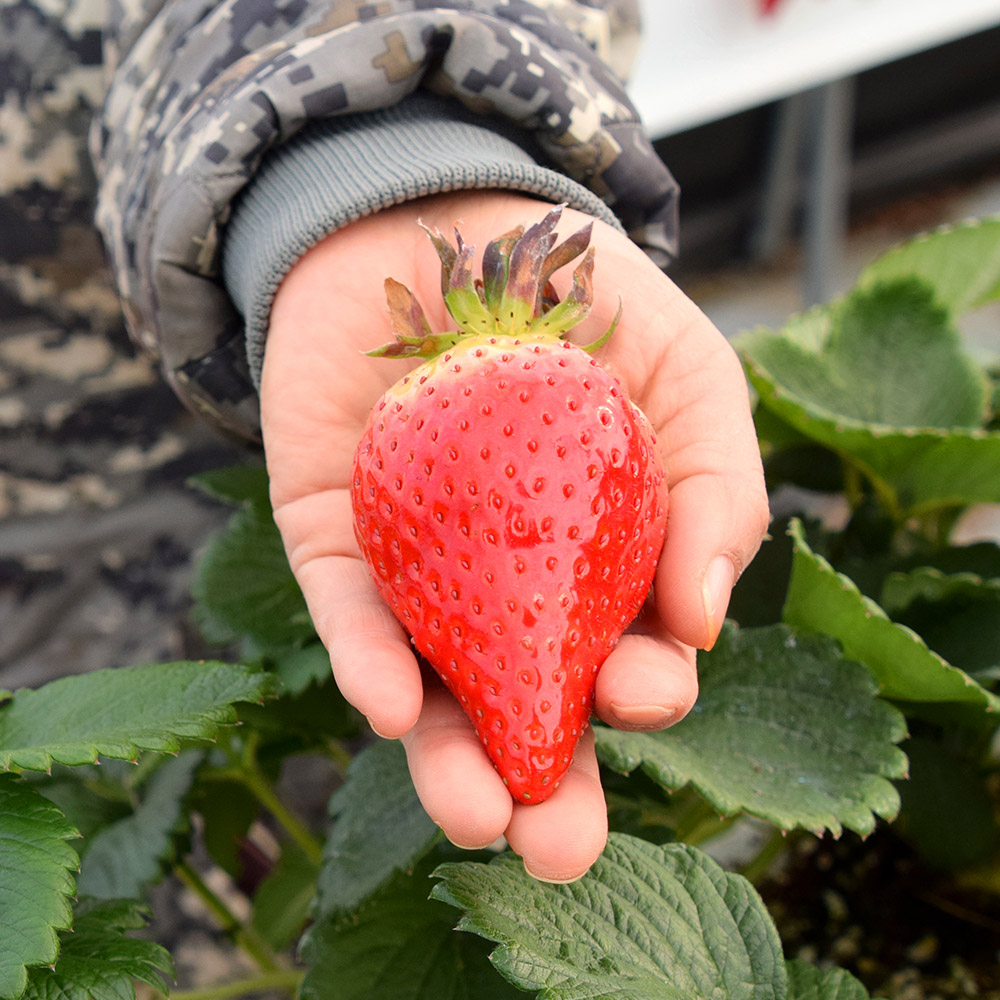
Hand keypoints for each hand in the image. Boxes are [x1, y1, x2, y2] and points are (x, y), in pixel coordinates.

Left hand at [259, 192, 768, 881]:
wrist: (447, 216)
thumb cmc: (585, 299)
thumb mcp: (690, 376)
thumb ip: (717, 489)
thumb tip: (709, 622)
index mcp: (604, 558)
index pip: (627, 649)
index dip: (643, 685)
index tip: (649, 690)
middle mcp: (510, 580)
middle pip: (529, 698)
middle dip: (547, 780)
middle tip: (560, 849)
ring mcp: (421, 565)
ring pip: (434, 683)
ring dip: (449, 757)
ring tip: (476, 816)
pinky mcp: (335, 532)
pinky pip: (349, 606)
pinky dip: (367, 656)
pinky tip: (393, 704)